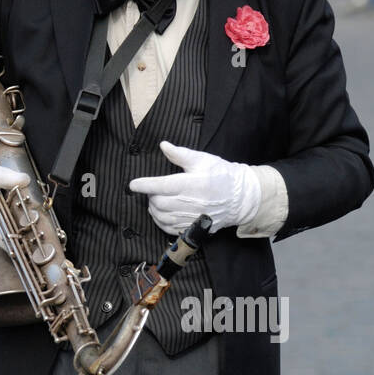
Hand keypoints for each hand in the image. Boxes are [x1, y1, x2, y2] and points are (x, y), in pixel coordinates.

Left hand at [129, 141, 260, 233]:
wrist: (241, 197)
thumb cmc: (222, 175)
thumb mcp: (203, 159)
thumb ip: (180, 154)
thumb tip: (163, 145)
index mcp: (192, 184)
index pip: (162, 185)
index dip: (144, 185)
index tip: (133, 184)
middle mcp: (191, 203)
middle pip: (159, 203)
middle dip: (150, 196)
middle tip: (151, 189)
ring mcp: (192, 217)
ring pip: (163, 217)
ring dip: (153, 209)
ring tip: (155, 200)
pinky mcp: (194, 227)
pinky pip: (171, 229)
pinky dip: (161, 222)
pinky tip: (160, 214)